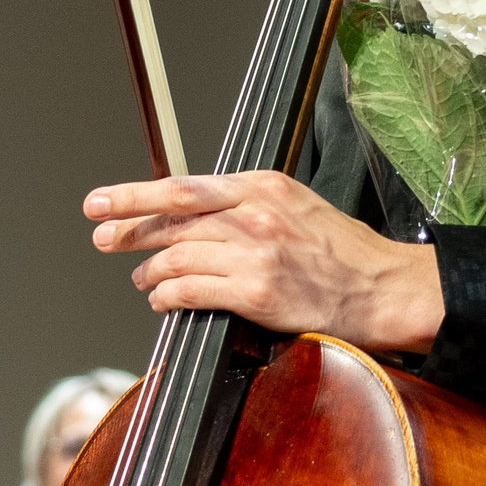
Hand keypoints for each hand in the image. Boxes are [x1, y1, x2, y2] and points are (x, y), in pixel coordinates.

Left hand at [85, 172, 443, 352]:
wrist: (383, 288)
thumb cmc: (342, 252)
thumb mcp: (296, 205)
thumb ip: (246, 204)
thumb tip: (195, 214)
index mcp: (262, 185)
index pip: (183, 187)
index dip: (134, 195)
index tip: (102, 201)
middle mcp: (255, 212)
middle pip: (171, 218)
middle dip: (127, 228)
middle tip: (102, 236)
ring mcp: (255, 252)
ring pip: (176, 256)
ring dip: (149, 271)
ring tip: (142, 279)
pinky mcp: (257, 291)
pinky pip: (191, 290)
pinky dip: (167, 296)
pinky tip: (163, 300)